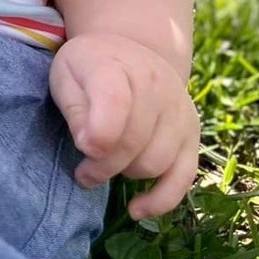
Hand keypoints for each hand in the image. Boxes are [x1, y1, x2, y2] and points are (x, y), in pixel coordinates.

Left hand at [50, 31, 199, 218]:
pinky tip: (136, 209)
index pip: (115, 101)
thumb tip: (89, 146)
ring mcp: (179, 111)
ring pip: (155, 163)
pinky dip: (161, 200)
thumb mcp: (67, 74)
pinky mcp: (192, 135)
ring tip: (103, 167)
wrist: (131, 50)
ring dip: (125, 174)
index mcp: (116, 65)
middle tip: (83, 172)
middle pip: (133, 142)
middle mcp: (155, 85)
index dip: (99, 133)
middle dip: (103, 166)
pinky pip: (184, 177)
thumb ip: (74, 107)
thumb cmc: (90, 68)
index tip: (83, 149)